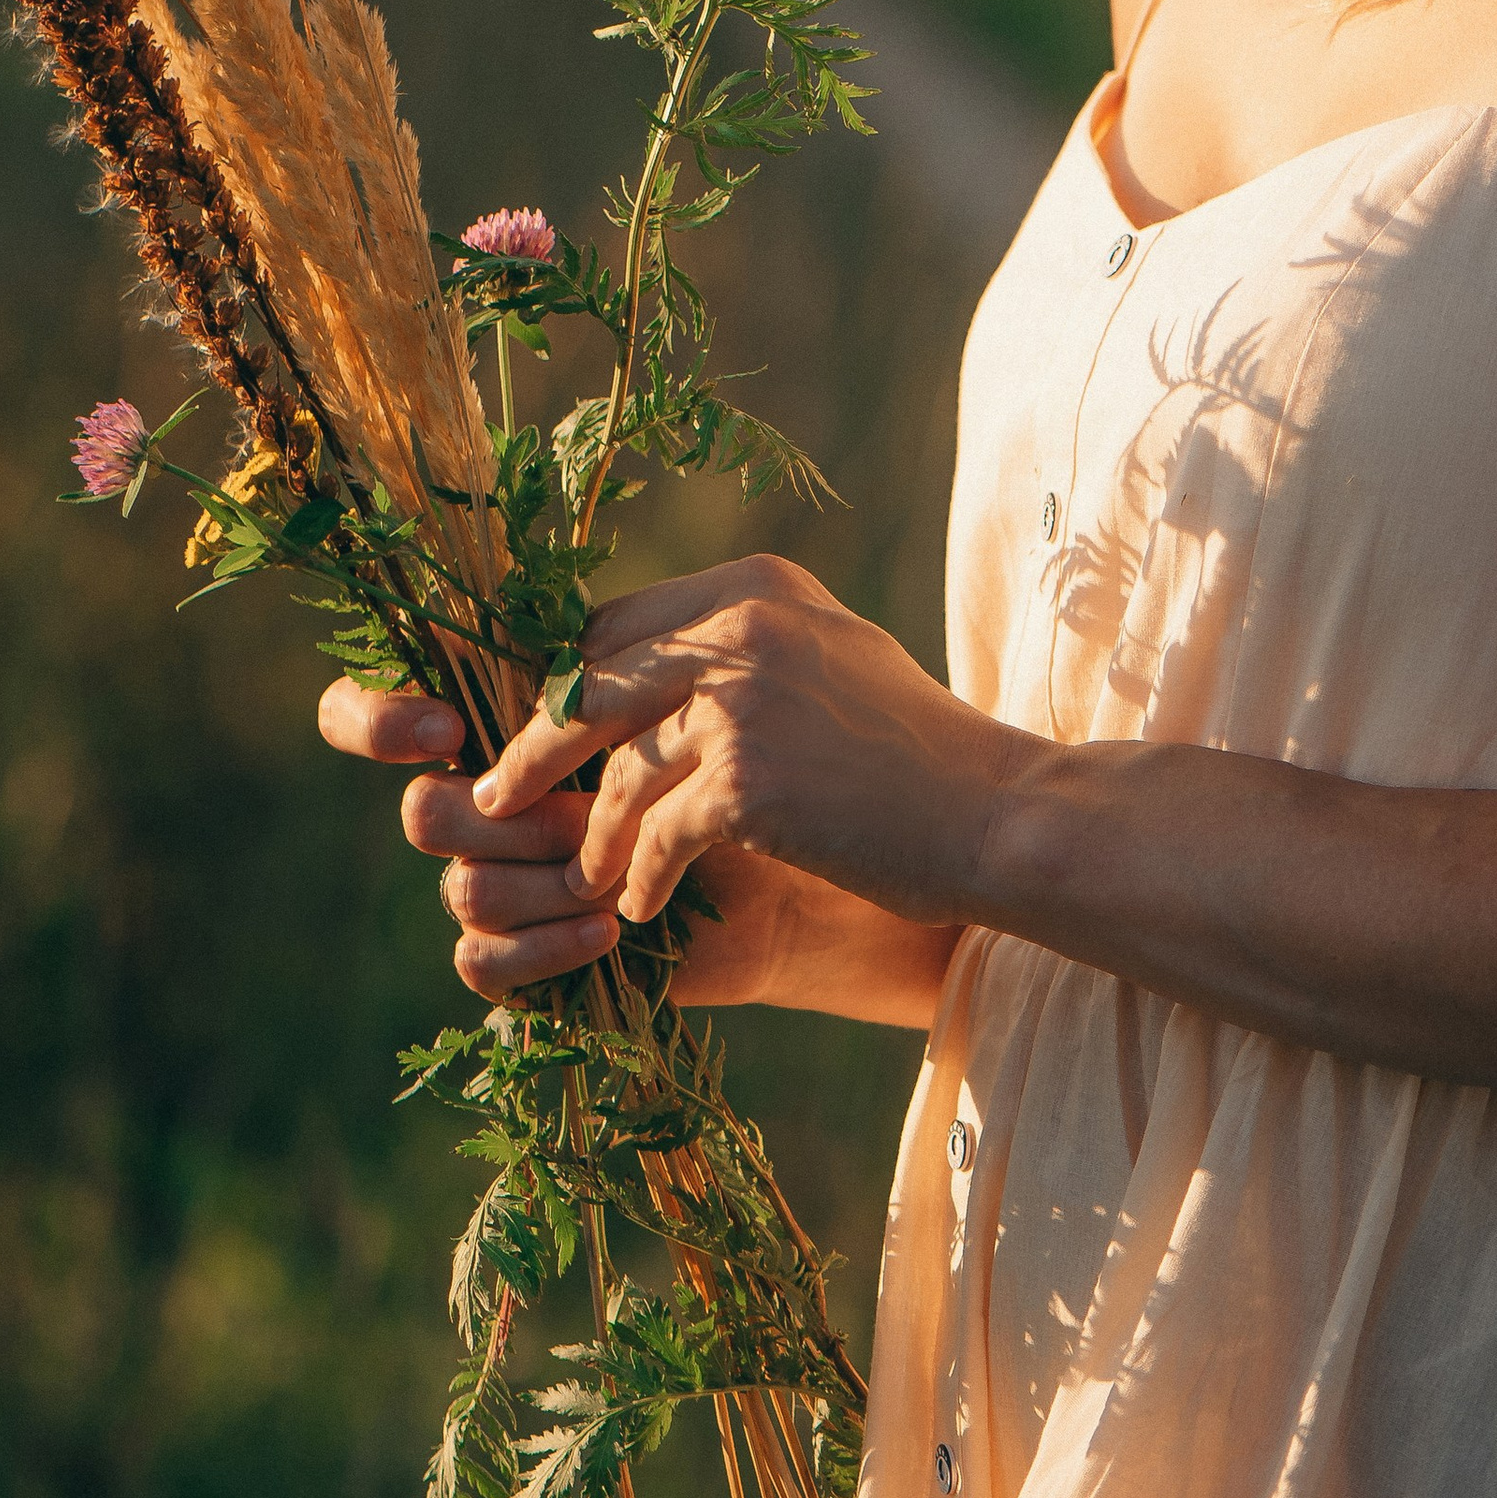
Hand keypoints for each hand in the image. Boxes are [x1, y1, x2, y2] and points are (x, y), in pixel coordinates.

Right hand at [313, 670, 818, 1006]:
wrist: (791, 858)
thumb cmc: (735, 755)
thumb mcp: (668, 688)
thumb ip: (593, 660)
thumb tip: (548, 649)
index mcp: (488, 726)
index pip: (359, 712)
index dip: (371, 719)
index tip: (448, 729)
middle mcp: (475, 807)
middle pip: (420, 812)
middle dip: (507, 818)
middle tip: (586, 815)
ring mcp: (494, 885)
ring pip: (464, 888)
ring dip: (554, 880)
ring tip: (625, 870)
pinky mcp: (520, 959)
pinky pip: (480, 963)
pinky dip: (547, 946)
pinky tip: (612, 928)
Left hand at [467, 552, 1013, 929]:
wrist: (995, 813)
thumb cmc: (913, 750)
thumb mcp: (825, 658)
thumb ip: (740, 651)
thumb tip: (631, 671)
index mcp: (756, 588)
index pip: (616, 625)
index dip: (568, 684)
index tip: (544, 734)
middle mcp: (743, 628)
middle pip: (593, 685)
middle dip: (538, 749)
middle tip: (501, 801)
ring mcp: (744, 701)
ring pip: (621, 770)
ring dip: (595, 833)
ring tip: (584, 878)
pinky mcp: (748, 781)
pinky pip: (658, 834)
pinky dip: (643, 877)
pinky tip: (640, 908)